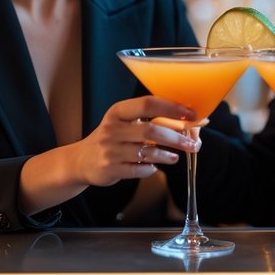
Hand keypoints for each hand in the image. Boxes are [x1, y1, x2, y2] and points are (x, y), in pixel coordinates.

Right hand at [69, 95, 201, 187]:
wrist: (81, 160)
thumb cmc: (111, 138)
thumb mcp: (123, 123)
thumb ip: (150, 119)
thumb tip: (188, 120)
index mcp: (117, 112)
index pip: (147, 104)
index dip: (172, 108)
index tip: (191, 114)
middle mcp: (112, 129)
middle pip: (150, 130)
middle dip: (176, 137)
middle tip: (192, 144)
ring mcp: (110, 150)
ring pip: (147, 152)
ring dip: (167, 155)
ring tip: (176, 157)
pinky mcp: (110, 169)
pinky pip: (139, 170)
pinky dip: (152, 169)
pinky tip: (156, 166)